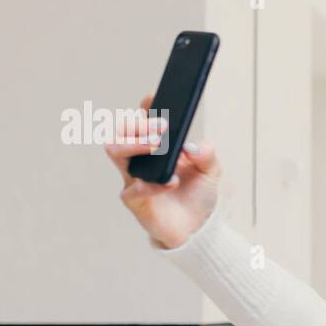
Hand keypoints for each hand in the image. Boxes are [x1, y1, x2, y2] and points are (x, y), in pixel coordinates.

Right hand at [105, 94, 221, 248]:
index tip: (155, 97)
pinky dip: (153, 184)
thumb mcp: (211, 171)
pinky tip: (171, 183)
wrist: (197, 228)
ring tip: (158, 146)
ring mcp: (133, 177)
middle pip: (122, 130)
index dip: (146, 106)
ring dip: (135, 144)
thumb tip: (192, 146)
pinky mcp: (134, 200)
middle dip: (139, 124)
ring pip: (114, 150)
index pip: (144, 119)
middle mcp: (140, 158)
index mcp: (156, 145)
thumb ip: (207, 154)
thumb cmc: (197, 195)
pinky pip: (133, 187)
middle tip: (162, 128)